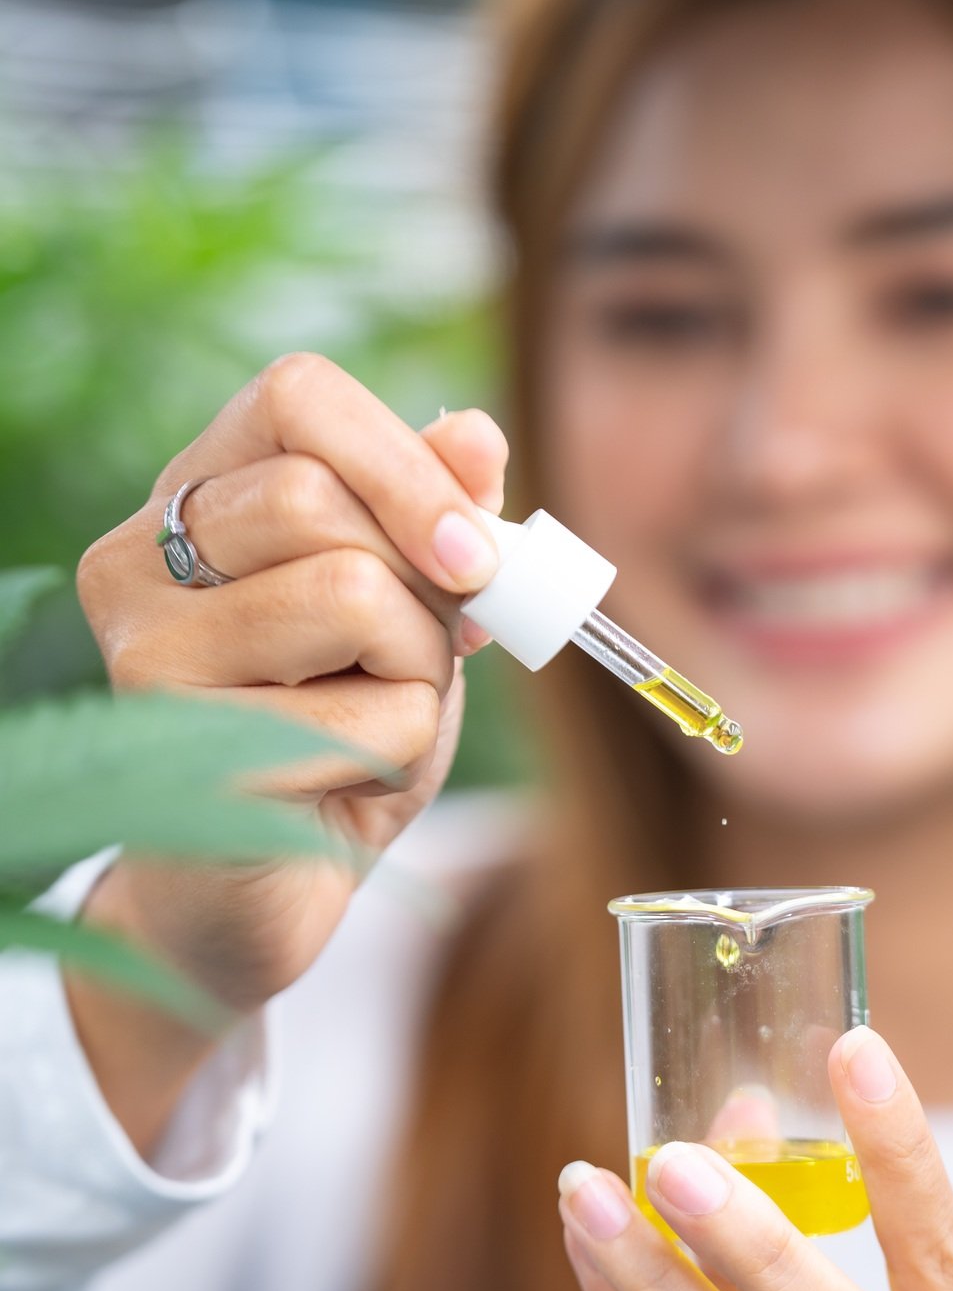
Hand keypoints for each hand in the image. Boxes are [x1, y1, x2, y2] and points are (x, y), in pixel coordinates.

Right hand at [71, 356, 507, 1143]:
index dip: (405, 458)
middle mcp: (138, 561)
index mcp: (195, 500)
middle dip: (419, 590)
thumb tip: (476, 435)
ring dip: (414, 672)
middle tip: (413, 661)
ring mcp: (144, 653)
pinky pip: (365, 713)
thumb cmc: (334, 741)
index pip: (296, 396)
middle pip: (323, 498)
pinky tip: (340, 781)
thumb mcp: (405, 619)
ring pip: (351, 591)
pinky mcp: (182, 746)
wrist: (265, 894)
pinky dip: (399, 751)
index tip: (474, 549)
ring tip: (369, 723)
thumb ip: (436, 525)